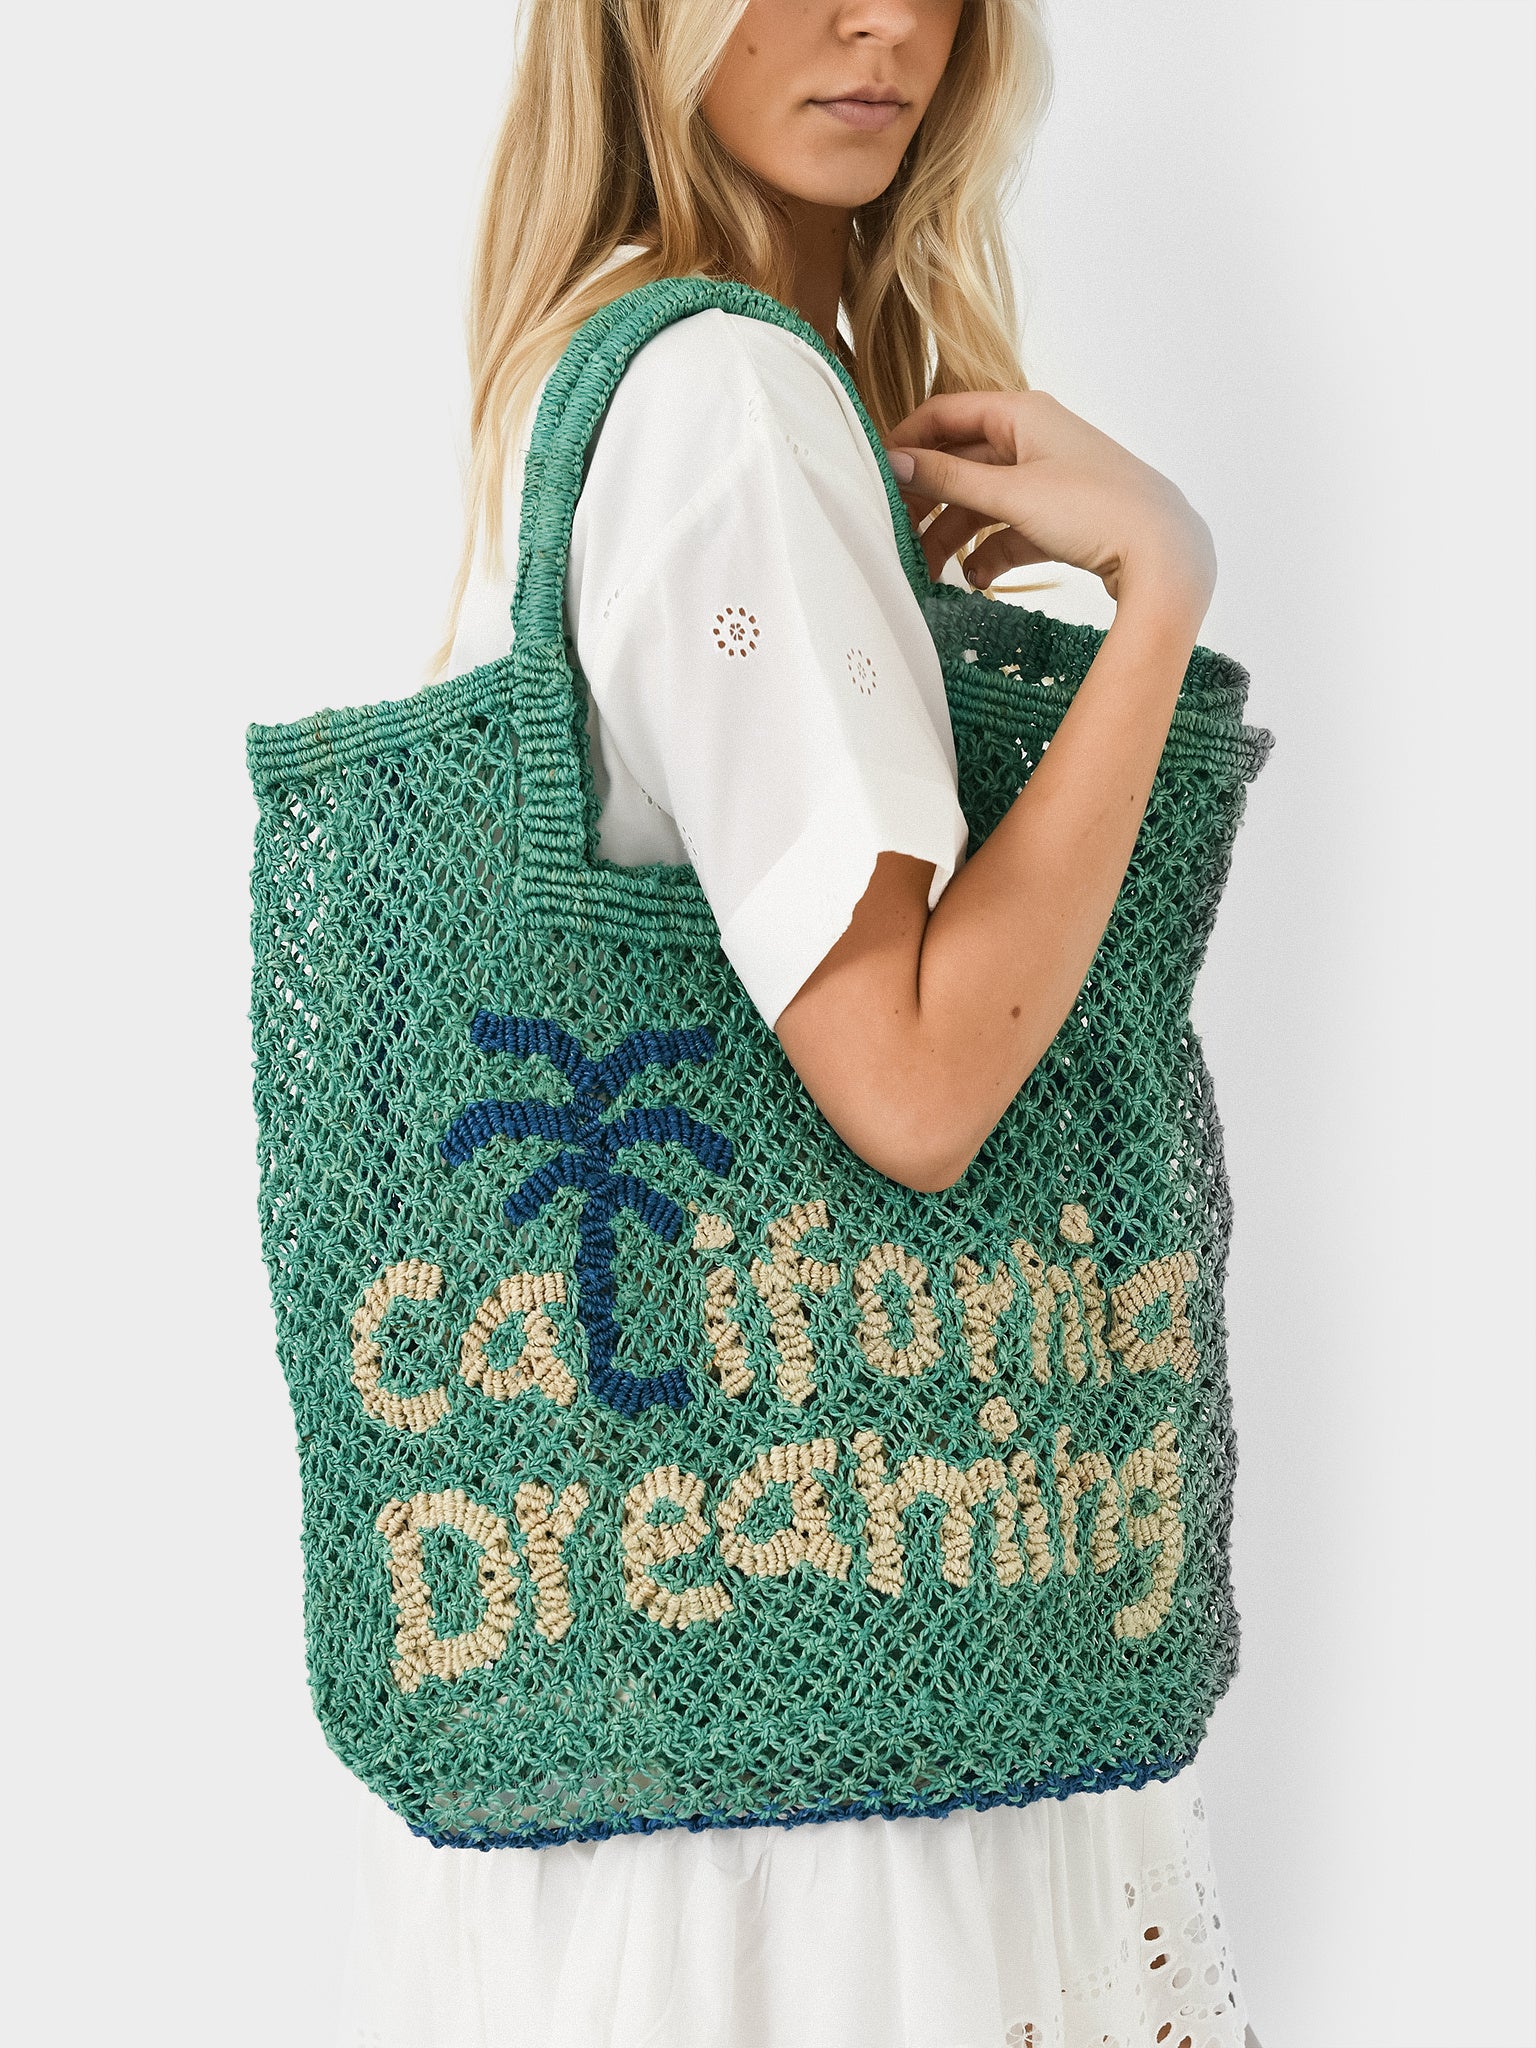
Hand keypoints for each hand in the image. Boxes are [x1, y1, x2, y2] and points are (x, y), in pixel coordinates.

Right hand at [884, 389, 1215, 620]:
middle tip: (897, 531)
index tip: (878, 476)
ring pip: (982, 500)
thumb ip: (948, 480)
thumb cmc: (1096, 509)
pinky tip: (975, 578)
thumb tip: (895, 462)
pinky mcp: (1060, 517)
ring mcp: (1047, 478)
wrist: (1164, 554)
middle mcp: (1033, 437)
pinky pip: (1008, 529)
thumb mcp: (1012, 494)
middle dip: (928, 499)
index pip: (946, 414)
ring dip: (953, 533)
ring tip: (930, 570)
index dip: (908, 441)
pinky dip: (988, 551)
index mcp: (1022, 413)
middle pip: (960, 462)